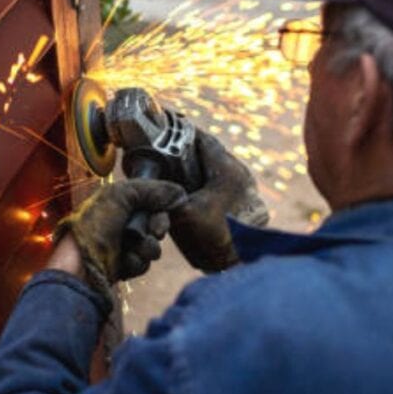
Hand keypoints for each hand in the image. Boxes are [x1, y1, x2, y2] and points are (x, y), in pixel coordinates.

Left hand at [54, 179, 185, 298]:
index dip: (160, 212)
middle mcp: (121, 221)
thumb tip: (179, 193)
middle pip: (155, 225)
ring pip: (151, 247)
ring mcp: (121, 245)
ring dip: (146, 249)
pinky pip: (142, 264)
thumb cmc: (94, 226)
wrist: (80, 265)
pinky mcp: (122, 265)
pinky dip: (136, 263)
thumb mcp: (121, 196)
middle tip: (151, 234)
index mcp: (118, 202)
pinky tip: (123, 263)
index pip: (152, 204)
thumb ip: (151, 190)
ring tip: (132, 251)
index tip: (159, 216)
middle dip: (156, 230)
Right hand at [169, 129, 268, 271]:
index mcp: (226, 167)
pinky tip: (191, 195)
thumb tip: (147, 191)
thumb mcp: (183, 215)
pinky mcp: (245, 202)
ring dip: (196, 169)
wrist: (243, 262)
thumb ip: (164, 198)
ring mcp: (245, 187)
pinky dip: (205, 184)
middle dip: (186, 152)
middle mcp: (239, 172)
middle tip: (165, 155)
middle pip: (207, 152)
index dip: (180, 132)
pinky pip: (221, 184)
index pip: (200, 138)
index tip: (164, 131)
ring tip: (175, 174)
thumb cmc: (217, 237)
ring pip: (214, 169)